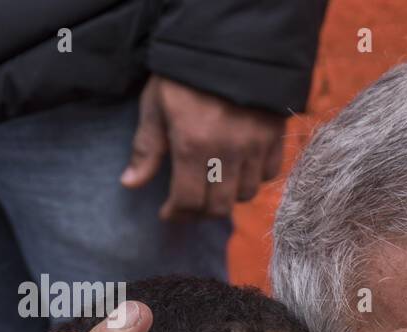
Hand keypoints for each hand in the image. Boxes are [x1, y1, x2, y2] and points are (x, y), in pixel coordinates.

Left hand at [120, 75, 286, 220]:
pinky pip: (269, 173)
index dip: (177, 214)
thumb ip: (147, 147)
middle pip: (220, 206)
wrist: (229, 41)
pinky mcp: (275, 137)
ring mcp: (255, 146)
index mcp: (193, 145)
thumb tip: (131, 183)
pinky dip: (253, 178)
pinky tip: (239, 168)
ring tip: (214, 185)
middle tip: (190, 205)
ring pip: (246, 193)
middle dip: (201, 212)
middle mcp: (228, 152)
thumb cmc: (184, 73)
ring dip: (228, 196)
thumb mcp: (156, 104)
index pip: (189, 201)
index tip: (168, 213)